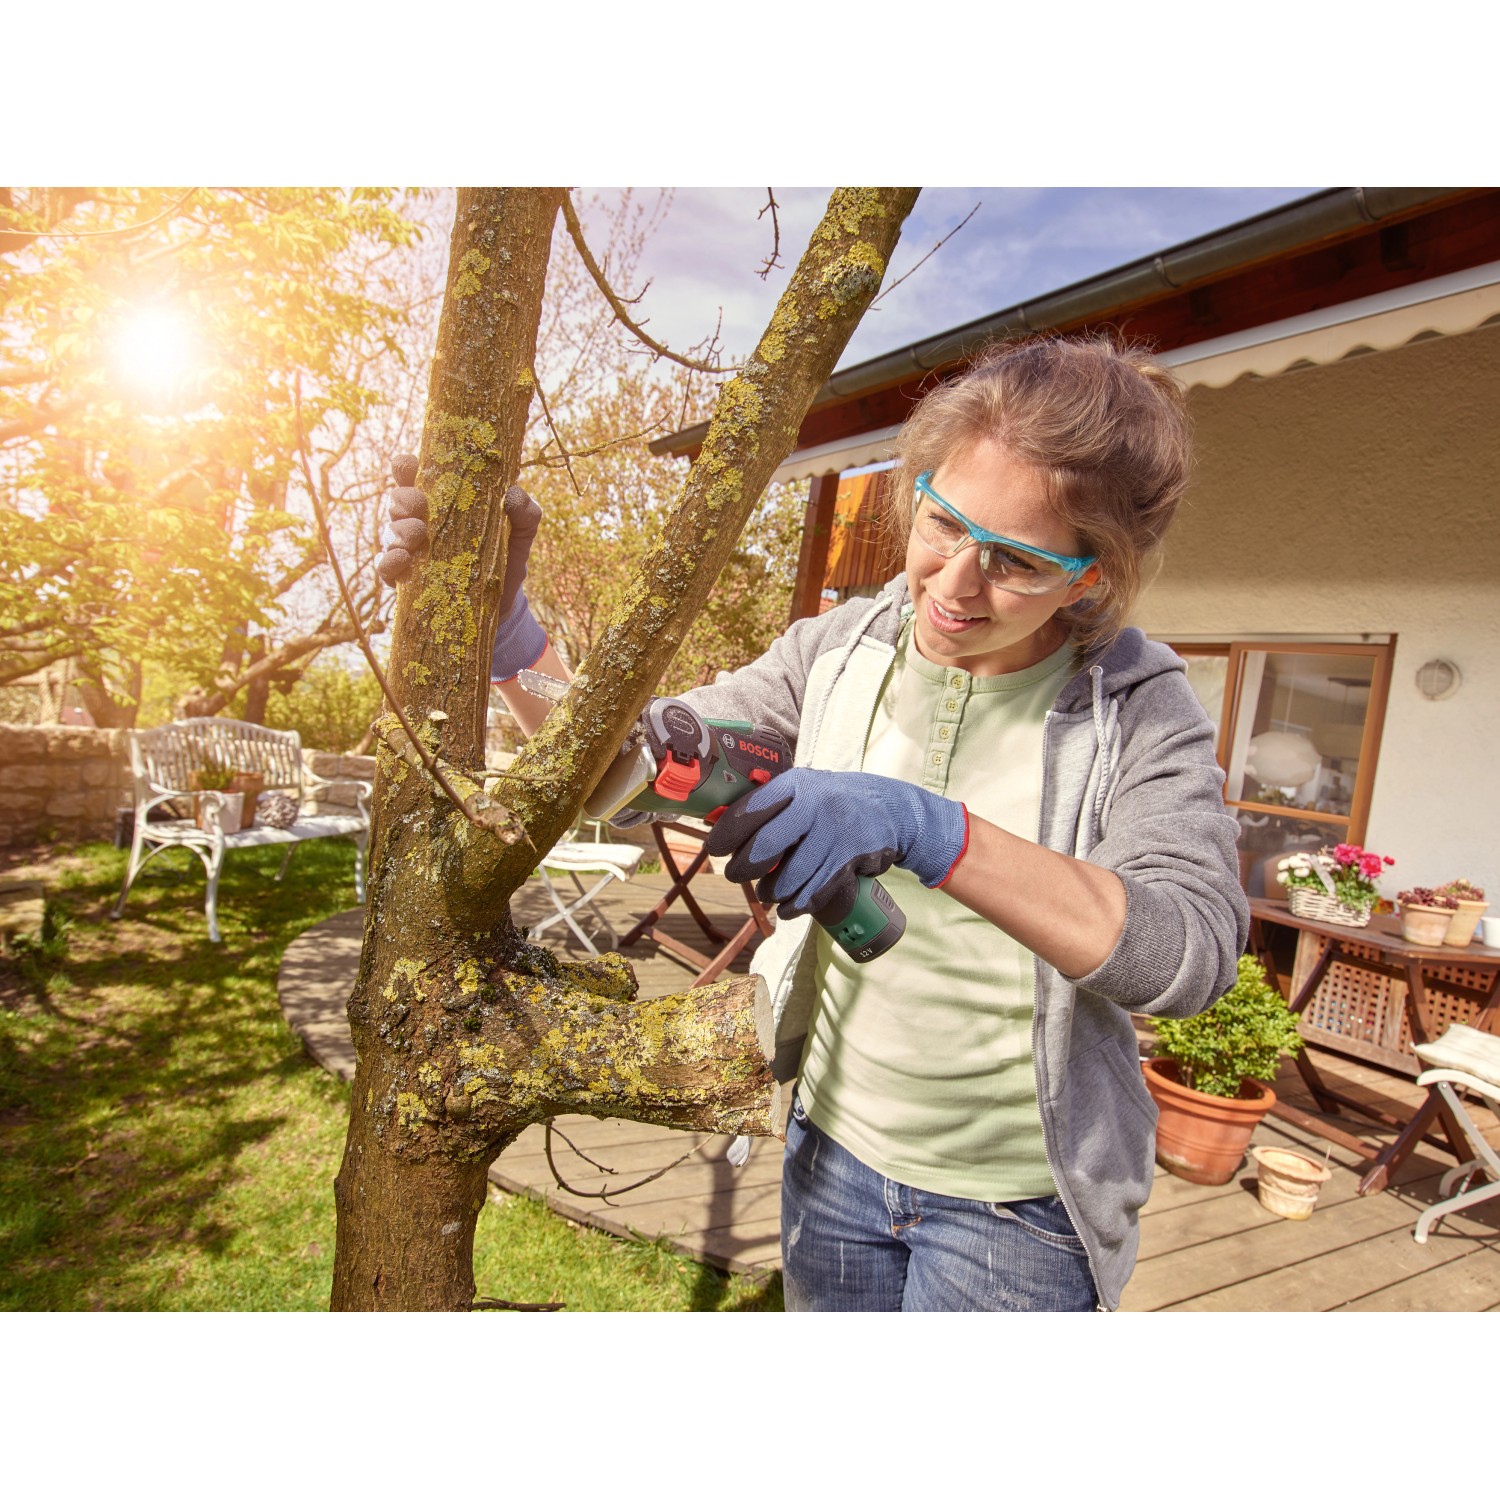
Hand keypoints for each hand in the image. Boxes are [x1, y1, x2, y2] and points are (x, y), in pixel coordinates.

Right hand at [373, 451, 547, 682]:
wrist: (504, 605)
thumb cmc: (507, 557)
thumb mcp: (522, 532)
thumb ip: (525, 511)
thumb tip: (512, 493)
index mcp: (441, 500)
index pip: (414, 475)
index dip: (406, 467)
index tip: (412, 466)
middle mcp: (419, 520)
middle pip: (397, 500)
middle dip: (404, 499)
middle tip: (420, 506)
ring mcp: (409, 550)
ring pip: (389, 531)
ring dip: (398, 530)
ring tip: (417, 535)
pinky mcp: (405, 579)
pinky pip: (385, 566)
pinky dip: (389, 561)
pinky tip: (403, 559)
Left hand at [705, 768, 968, 918]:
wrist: (890, 808)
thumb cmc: (832, 801)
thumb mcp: (804, 790)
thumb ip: (770, 806)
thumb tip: (720, 829)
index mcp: (796, 784)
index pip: (752, 809)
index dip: (727, 833)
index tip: (714, 849)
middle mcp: (815, 804)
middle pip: (766, 846)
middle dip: (744, 868)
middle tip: (735, 875)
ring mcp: (835, 832)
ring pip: (789, 876)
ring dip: (771, 891)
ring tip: (766, 892)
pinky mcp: (850, 858)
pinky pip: (814, 891)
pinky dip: (796, 905)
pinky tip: (788, 907)